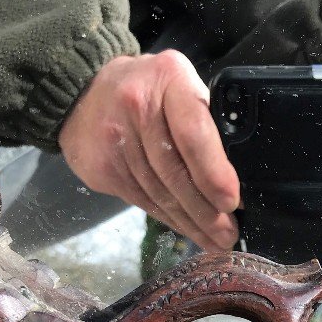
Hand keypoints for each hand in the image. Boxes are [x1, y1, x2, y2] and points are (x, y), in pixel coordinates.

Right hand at [59, 51, 239, 250]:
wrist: (84, 94)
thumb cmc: (151, 92)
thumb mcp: (182, 87)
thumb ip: (206, 122)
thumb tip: (237, 182)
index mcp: (169, 79)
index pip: (193, 134)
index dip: (213, 173)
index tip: (231, 202)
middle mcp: (137, 106)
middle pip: (176, 172)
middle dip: (207, 212)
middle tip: (228, 236)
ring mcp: (115, 139)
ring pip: (159, 193)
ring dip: (190, 223)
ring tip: (214, 241)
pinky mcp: (102, 168)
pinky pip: (143, 201)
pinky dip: (169, 219)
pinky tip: (187, 230)